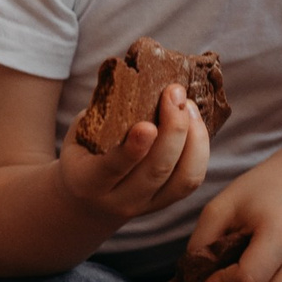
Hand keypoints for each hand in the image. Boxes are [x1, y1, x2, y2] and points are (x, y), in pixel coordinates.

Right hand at [57, 86, 211, 223]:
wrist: (86, 200)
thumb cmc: (85, 153)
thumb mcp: (81, 133)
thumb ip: (103, 112)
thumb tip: (134, 75)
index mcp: (87, 182)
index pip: (113, 167)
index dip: (134, 148)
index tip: (148, 125)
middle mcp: (119, 201)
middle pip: (156, 171)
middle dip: (173, 129)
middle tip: (175, 93)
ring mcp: (147, 206)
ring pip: (182, 178)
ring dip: (193, 137)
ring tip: (188, 104)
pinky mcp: (167, 202)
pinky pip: (192, 179)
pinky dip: (200, 148)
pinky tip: (195, 121)